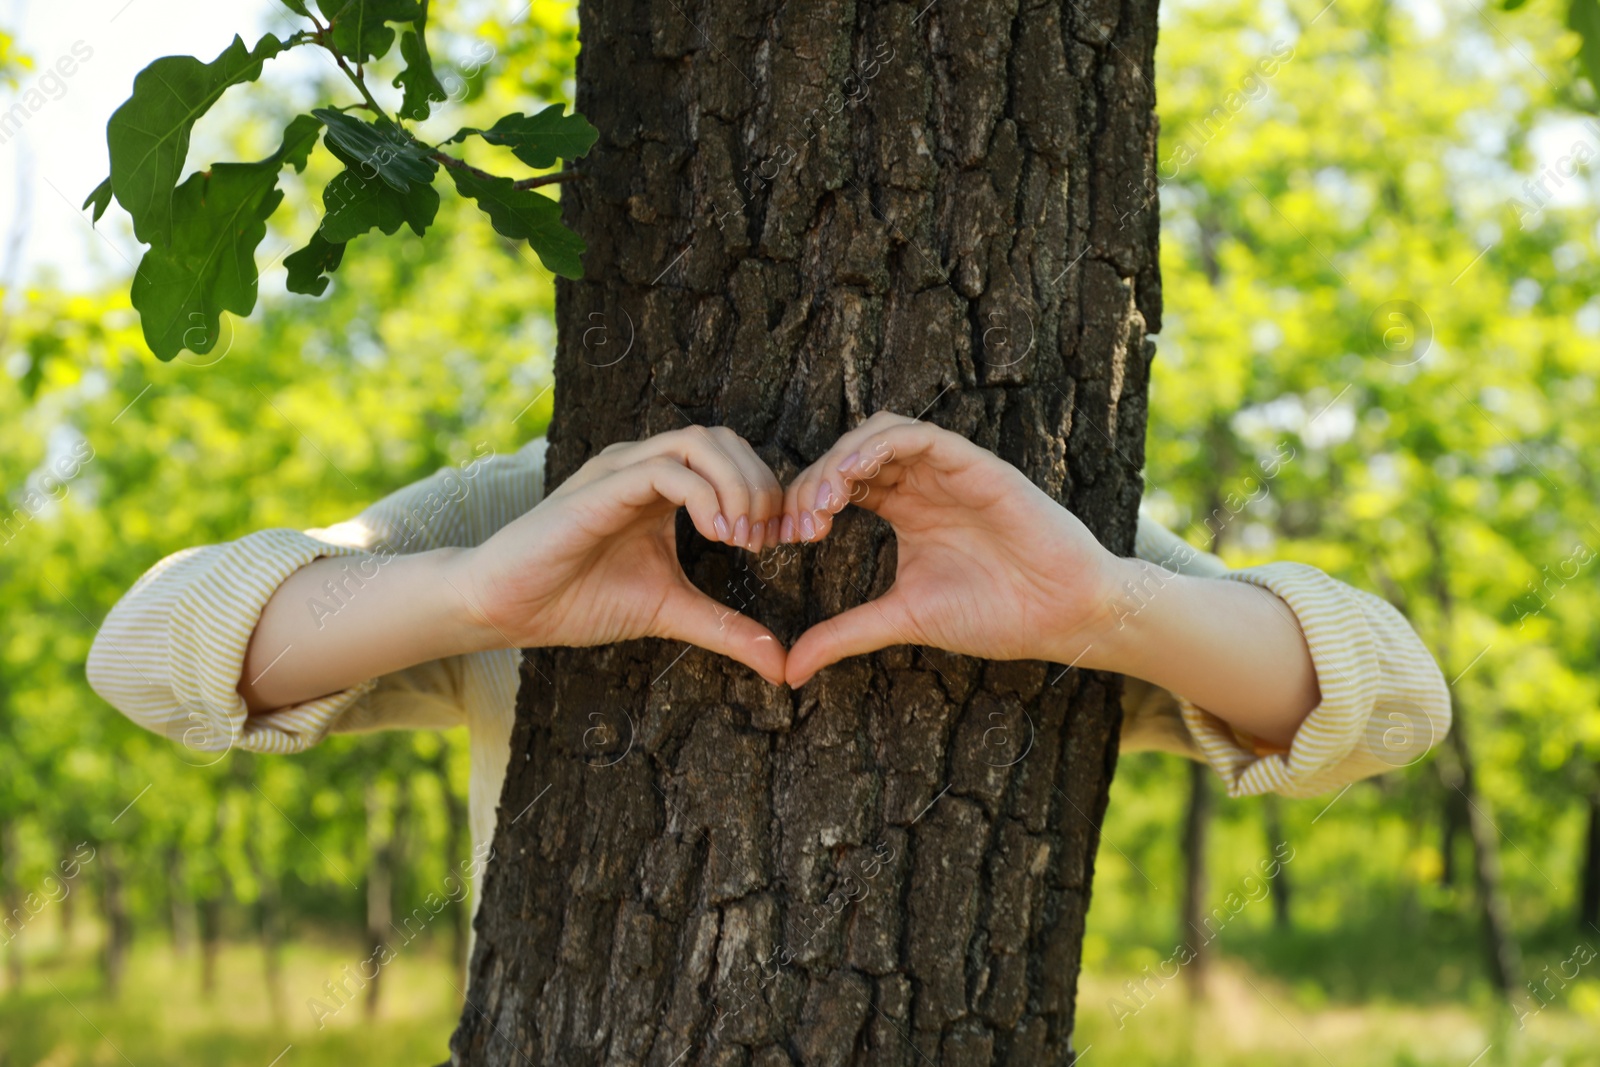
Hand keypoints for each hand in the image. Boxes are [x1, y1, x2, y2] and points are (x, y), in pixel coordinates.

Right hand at [452, 426, 787, 683]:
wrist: (506, 608)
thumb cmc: (578, 601)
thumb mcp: (671, 612)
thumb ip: (726, 629)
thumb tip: (782, 663)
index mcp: (663, 486)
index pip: (734, 459)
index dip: (770, 493)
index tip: (786, 541)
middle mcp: (644, 467)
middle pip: (725, 439)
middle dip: (762, 485)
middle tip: (768, 540)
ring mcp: (620, 471)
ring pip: (700, 442)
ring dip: (739, 486)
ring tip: (744, 539)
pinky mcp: (600, 487)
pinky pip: (665, 469)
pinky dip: (705, 496)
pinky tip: (716, 536)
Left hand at [777, 412, 1126, 686]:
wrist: (1062, 616)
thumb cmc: (995, 614)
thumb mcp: (902, 619)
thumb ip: (845, 633)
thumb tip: (790, 669)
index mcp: (904, 508)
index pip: (839, 484)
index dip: (804, 501)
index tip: (785, 540)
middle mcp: (922, 482)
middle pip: (850, 454)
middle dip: (813, 481)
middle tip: (798, 526)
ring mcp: (948, 470)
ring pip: (879, 434)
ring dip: (840, 460)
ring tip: (821, 503)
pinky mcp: (976, 466)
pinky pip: (920, 437)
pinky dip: (880, 447)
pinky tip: (853, 477)